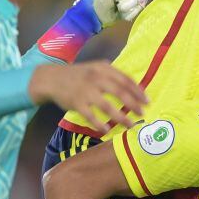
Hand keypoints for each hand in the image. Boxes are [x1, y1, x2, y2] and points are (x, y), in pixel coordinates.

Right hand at [29, 61, 147, 132]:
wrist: (52, 78)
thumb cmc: (79, 75)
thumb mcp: (96, 67)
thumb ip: (112, 75)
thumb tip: (134, 87)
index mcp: (103, 68)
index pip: (125, 80)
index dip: (138, 91)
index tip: (147, 101)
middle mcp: (96, 78)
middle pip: (120, 92)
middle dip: (134, 105)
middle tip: (142, 114)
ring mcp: (86, 91)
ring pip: (107, 106)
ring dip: (121, 117)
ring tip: (130, 125)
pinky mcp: (76, 103)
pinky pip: (91, 116)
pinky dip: (100, 124)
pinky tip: (107, 130)